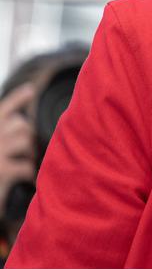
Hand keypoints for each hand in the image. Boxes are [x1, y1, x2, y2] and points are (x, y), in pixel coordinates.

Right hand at [0, 83, 37, 208]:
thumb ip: (5, 134)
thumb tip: (23, 121)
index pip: (3, 109)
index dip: (18, 98)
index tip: (31, 90)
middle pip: (22, 125)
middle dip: (27, 136)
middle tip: (23, 150)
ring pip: (26, 142)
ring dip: (28, 153)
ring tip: (20, 163)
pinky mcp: (1, 171)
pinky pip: (26, 166)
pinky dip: (28, 173)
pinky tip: (25, 179)